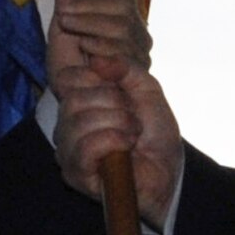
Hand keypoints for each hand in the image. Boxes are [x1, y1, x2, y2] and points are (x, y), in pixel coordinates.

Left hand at [48, 0, 150, 86]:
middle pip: (123, 7)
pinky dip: (102, 48)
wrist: (75, 106)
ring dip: (92, 26)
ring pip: (123, 26)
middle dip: (89, 9)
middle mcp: (138, 34)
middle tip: (64, 18)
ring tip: (74, 36)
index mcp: (124, 18)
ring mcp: (141, 54)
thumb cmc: (69, 67)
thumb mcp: (62, 30)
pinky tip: (87, 54)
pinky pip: (125, 51)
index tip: (69, 3)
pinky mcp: (140, 74)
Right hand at [53, 57, 181, 222]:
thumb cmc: (154, 132)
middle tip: (132, 117)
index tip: (123, 92)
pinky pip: (85, 147)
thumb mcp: (146, 88)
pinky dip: (113, 141)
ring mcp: (67, 151)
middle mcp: (66, 125)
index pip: (68, 77)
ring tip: (133, 134)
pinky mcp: (75, 174)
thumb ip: (125, 67)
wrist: (168, 170)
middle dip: (114, 103)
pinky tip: (127, 146)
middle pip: (74, 98)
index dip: (98, 78)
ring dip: (118, 123)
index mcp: (79, 102)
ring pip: (79, 122)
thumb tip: (97, 59)